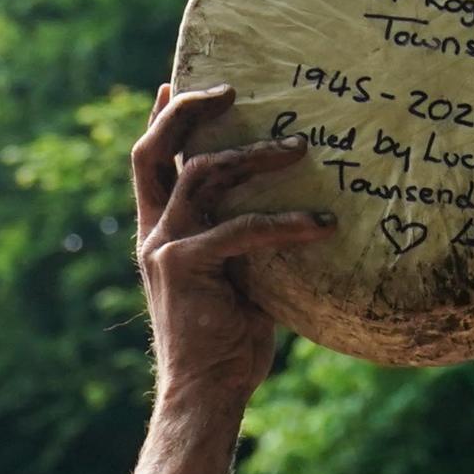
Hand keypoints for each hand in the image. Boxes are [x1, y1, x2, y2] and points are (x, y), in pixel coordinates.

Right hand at [131, 85, 330, 412]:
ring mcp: (166, 249)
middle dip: (189, 111)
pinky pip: (239, 229)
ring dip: (253, 155)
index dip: (163, 119)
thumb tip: (297, 210)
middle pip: (154, 151)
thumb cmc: (230, 341)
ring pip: (202, 176)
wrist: (206, 392)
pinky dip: (284, 224)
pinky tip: (322, 227)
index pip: (151, 162)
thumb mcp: (239, 277)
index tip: (179, 81)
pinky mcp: (185, 268)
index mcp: (162, 232)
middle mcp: (156, 234)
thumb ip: (246, 240)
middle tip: (235, 90)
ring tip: (300, 148)